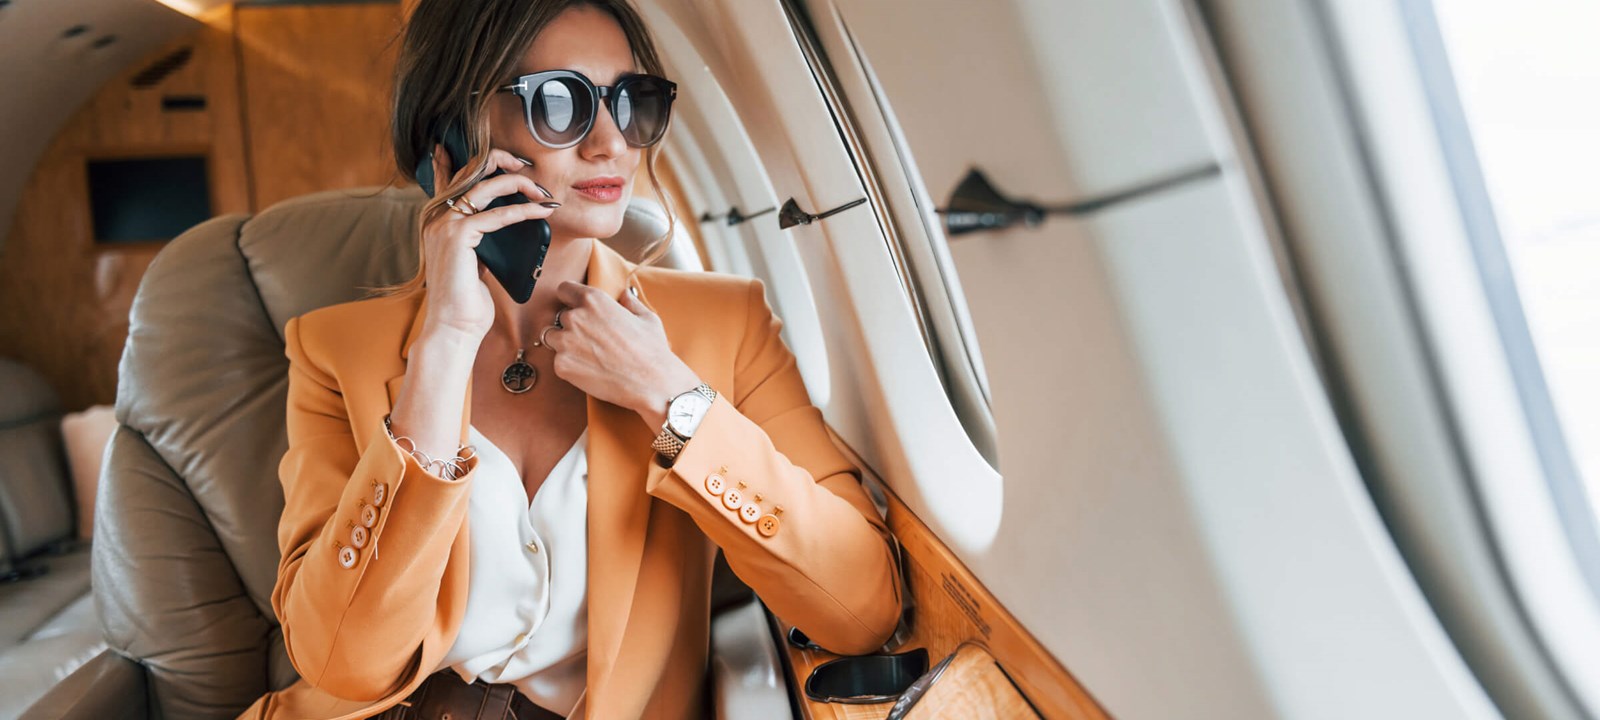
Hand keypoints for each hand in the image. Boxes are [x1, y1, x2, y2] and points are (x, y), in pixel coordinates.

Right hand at [419, 145, 558, 341]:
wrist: (453, 327)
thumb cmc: (466, 298)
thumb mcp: (472, 257)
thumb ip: (478, 234)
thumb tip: (501, 218)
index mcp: (435, 216)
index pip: (449, 172)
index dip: (477, 155)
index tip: (507, 156)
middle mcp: (434, 214)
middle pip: (472, 168)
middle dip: (506, 163)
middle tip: (531, 172)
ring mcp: (443, 223)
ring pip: (486, 185)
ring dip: (521, 184)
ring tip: (543, 193)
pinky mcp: (457, 236)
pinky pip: (497, 214)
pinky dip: (523, 211)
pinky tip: (541, 211)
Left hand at [544, 281, 701, 426]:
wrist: (651, 383)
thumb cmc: (651, 349)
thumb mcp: (647, 318)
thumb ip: (630, 303)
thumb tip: (625, 295)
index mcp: (594, 300)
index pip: (564, 289)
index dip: (570, 298)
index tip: (575, 307)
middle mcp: (575, 317)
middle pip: (559, 316)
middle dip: (571, 326)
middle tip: (591, 339)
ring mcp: (565, 342)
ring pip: (553, 338)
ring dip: (564, 344)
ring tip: (588, 355)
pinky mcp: (562, 365)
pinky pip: (558, 361)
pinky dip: (569, 365)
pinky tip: (590, 369)